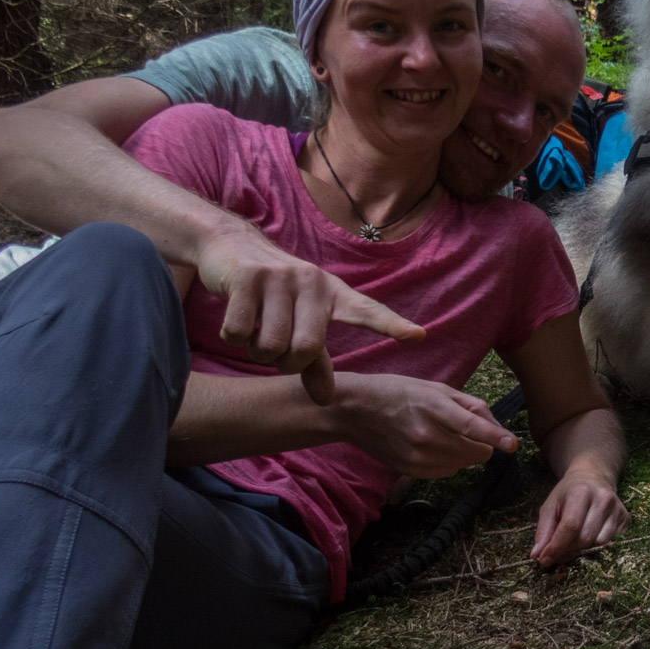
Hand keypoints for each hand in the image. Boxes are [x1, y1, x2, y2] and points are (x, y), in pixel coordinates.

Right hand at [197, 222, 423, 403]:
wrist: (231, 248)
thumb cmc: (275, 295)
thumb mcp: (301, 322)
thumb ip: (316, 362)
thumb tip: (325, 401)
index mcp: (334, 294)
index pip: (368, 311)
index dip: (392, 325)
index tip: (418, 336)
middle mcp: (312, 282)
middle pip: (304, 351)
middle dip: (285, 363)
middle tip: (277, 347)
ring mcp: (279, 278)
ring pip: (269, 346)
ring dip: (256, 349)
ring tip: (256, 327)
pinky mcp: (247, 278)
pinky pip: (238, 333)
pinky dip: (233, 336)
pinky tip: (237, 316)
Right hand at [331, 373, 518, 477]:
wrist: (356, 411)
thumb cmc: (399, 393)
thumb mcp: (435, 388)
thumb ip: (470, 405)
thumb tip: (496, 425)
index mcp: (432, 406)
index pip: (470, 426)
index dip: (495, 436)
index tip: (512, 445)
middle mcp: (425, 434)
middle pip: (474, 450)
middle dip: (482, 443)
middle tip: (469, 429)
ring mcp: (416, 456)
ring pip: (464, 464)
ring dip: (466, 453)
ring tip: (444, 434)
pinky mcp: (410, 470)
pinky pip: (447, 472)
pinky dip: (450, 462)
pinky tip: (434, 446)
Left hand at [531, 470, 629, 567]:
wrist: (593, 477)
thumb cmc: (568, 493)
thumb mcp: (550, 506)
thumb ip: (544, 530)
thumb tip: (537, 555)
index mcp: (581, 492)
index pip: (570, 527)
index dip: (556, 547)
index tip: (544, 560)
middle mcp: (603, 499)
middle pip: (585, 538)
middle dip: (568, 551)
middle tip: (557, 553)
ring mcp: (617, 509)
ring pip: (600, 543)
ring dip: (583, 550)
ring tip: (573, 544)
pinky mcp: (626, 518)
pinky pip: (611, 542)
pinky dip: (597, 545)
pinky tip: (590, 536)